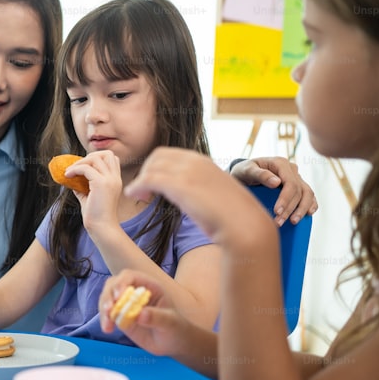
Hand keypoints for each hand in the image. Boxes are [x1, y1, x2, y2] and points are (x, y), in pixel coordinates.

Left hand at [64, 150, 122, 231]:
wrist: (102, 228)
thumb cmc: (95, 215)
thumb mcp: (88, 196)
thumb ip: (83, 187)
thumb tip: (72, 179)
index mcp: (116, 180)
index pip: (111, 159)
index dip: (96, 158)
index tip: (83, 167)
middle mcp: (115, 178)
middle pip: (106, 154)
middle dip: (89, 156)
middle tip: (76, 167)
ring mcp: (110, 180)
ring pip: (95, 158)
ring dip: (80, 162)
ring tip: (70, 171)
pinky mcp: (101, 184)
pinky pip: (86, 168)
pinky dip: (75, 169)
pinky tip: (67, 176)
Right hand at [98, 269, 191, 356]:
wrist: (174, 342)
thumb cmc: (176, 328)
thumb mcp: (171, 322)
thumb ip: (157, 317)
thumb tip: (140, 315)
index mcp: (148, 286)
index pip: (130, 277)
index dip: (121, 283)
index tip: (118, 297)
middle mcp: (134, 291)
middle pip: (113, 285)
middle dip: (108, 296)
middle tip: (109, 310)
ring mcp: (125, 304)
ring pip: (107, 298)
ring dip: (103, 309)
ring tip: (107, 325)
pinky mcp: (120, 316)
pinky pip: (108, 314)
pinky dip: (105, 320)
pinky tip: (107, 329)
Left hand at [125, 148, 265, 245]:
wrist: (244, 225)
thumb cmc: (232, 215)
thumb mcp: (214, 191)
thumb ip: (200, 186)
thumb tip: (190, 193)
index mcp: (203, 161)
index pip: (169, 154)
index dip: (156, 166)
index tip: (152, 182)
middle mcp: (194, 162)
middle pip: (157, 157)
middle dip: (146, 170)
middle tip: (142, 189)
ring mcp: (187, 172)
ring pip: (151, 168)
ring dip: (140, 180)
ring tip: (139, 196)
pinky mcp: (180, 186)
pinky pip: (149, 179)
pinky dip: (137, 186)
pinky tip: (133, 195)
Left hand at [230, 157, 317, 224]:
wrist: (244, 173)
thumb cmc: (244, 171)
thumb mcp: (246, 171)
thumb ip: (260, 174)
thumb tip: (277, 182)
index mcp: (281, 163)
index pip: (290, 183)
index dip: (286, 199)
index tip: (277, 212)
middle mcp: (291, 169)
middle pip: (299, 191)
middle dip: (290, 208)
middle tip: (279, 222)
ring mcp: (296, 177)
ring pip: (307, 193)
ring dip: (302, 209)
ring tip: (293, 222)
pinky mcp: (298, 185)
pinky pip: (309, 195)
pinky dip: (310, 204)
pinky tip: (308, 215)